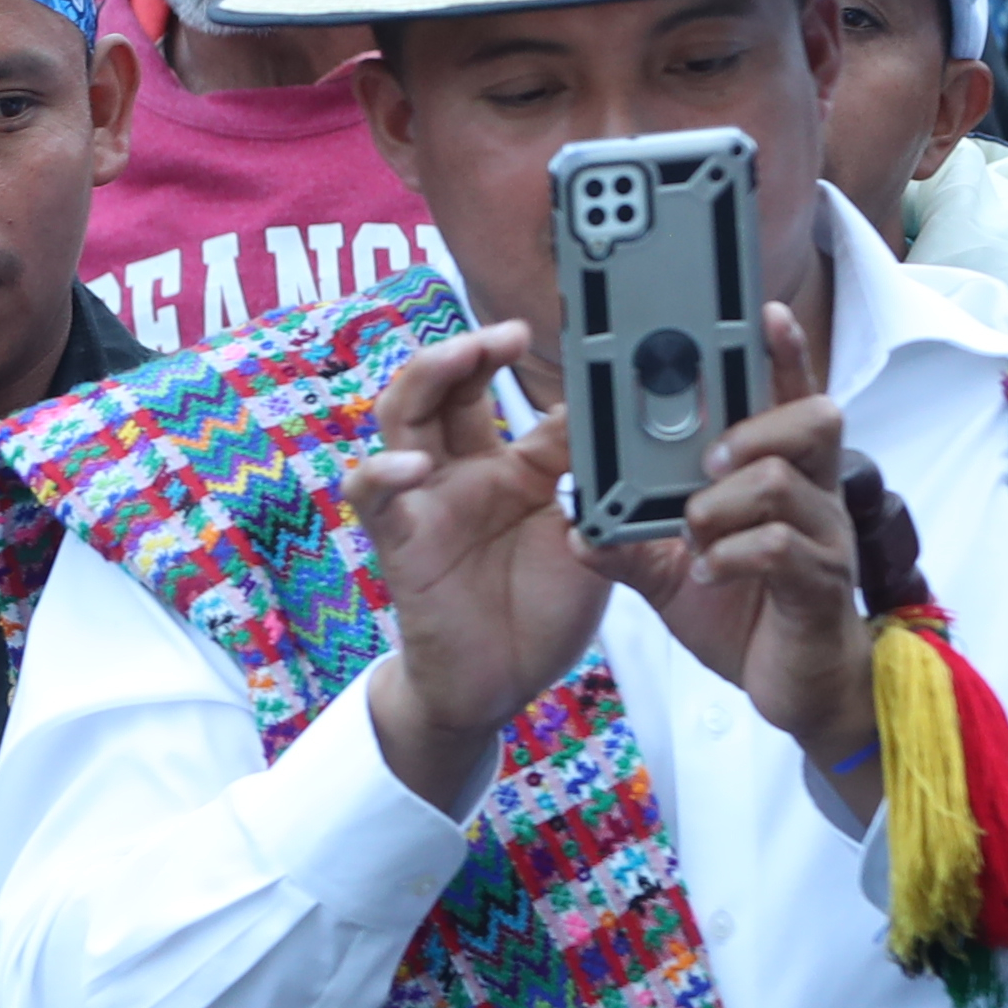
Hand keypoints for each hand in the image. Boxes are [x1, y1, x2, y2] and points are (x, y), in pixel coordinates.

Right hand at [342, 320, 610, 805]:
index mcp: (507, 462)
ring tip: (466, 356)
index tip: (565, 324)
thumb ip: (597, 477)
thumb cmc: (541, 607)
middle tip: (515, 332)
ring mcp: (424, 499)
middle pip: (445, 383)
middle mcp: (459, 469)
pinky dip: (385, 474)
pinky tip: (411, 467)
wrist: (500, 683)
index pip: (503, 387)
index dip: (522, 353)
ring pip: (401, 415)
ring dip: (429, 376)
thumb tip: (633, 416)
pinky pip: (374, 495)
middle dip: (474, 346)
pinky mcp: (399, 539)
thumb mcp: (586, 530)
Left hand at [607, 296, 872, 770]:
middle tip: (707, 457)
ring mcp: (825, 538)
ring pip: (791, 481)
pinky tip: (708, 569)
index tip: (764, 311)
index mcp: (783, 476)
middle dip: (755, 424)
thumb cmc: (744, 612)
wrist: (795, 689)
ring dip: (729, 496)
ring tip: (694, 524)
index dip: (783, 353)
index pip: (789, 398)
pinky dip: (734, 552)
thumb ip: (630, 539)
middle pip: (816, 420)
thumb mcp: (671, 571)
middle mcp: (815, 496)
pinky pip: (783, 547)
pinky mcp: (819, 587)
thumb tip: (576, 519)